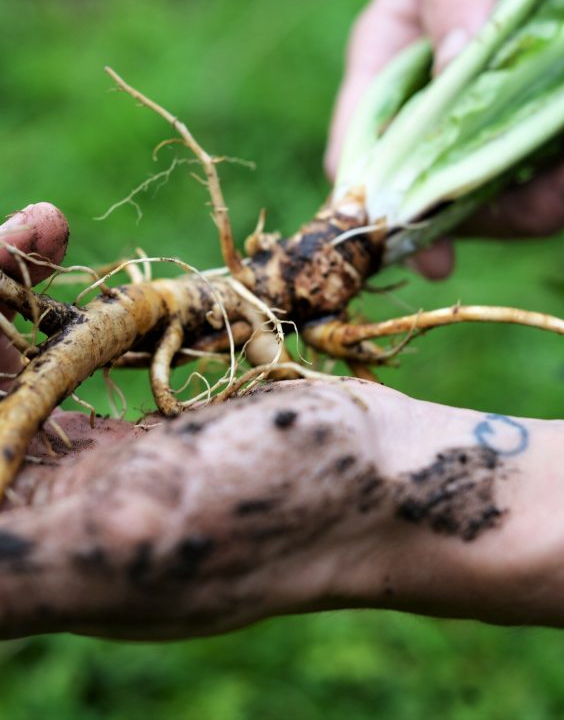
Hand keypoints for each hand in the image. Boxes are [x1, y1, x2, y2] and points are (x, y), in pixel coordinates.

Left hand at [1, 204, 563, 639]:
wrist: (381, 478)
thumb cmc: (272, 514)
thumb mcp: (128, 552)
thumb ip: (10, 573)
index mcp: (30, 546)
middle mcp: (50, 502)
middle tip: (25, 233)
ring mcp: (90, 458)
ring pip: (13, 365)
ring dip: (10, 289)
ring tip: (41, 225)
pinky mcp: (134, 419)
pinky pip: (66, 353)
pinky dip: (57, 297)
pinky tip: (58, 242)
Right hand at [326, 0, 563, 278]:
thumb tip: (454, 61)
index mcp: (384, 63)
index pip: (357, 151)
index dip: (381, 206)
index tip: (426, 246)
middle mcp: (421, 104)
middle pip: (426, 190)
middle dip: (479, 214)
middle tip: (543, 211)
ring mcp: (469, 118)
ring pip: (482, 190)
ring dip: (526, 205)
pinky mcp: (517, 121)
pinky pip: (526, 169)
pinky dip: (550, 182)